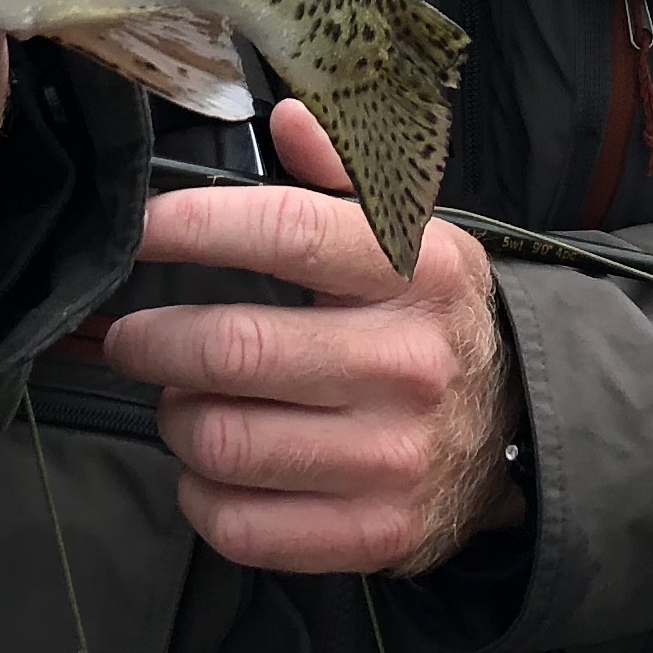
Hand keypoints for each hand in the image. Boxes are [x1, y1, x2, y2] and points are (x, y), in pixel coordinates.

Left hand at [101, 100, 524, 575]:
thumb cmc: (429, 316)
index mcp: (419, 271)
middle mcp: (410, 364)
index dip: (193, 226)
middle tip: (133, 338)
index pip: (286, 233)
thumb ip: (344, 173)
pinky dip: (201, 494)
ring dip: (175, 418)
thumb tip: (290, 119)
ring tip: (184, 400)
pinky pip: (238, 524)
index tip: (139, 228)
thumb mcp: (409, 232)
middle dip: (152, 342)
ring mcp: (394, 458)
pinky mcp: (375, 533)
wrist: (520, 428)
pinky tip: (215, 466)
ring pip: (221, 442)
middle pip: (233, 351)